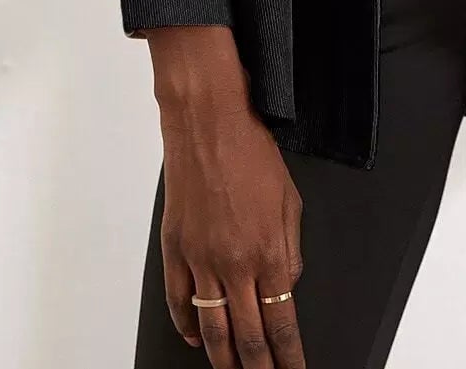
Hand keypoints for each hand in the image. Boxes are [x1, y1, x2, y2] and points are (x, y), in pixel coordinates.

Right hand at [146, 27, 306, 364]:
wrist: (208, 120)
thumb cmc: (250, 149)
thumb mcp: (290, 200)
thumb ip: (290, 250)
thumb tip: (285, 285)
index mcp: (269, 252)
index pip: (282, 325)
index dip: (288, 357)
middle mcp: (234, 263)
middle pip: (247, 338)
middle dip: (258, 367)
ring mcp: (200, 260)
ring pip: (212, 329)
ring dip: (224, 359)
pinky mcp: (175, 249)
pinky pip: (179, 302)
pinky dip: (188, 326)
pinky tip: (196, 337)